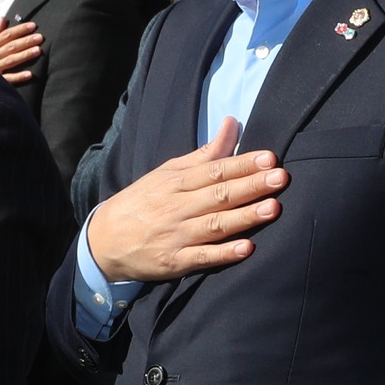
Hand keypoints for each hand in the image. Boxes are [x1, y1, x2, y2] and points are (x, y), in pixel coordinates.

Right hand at [0, 17, 43, 84]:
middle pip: (10, 46)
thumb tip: (3, 18)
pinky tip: (30, 74)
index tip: (33, 26)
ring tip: (38, 50)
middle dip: (25, 41)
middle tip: (40, 37)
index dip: (19, 30)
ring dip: (24, 55)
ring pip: (11, 60)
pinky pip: (8, 79)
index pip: (6, 35)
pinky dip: (18, 76)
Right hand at [84, 119, 286, 284]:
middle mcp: (178, 207)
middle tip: (280, 177)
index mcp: (177, 183)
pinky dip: (224, 254)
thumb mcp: (168, 173)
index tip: (270, 158)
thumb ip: (205, 153)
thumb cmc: (143, 202)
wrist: (103, 241)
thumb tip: (232, 123)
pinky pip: (202, 257)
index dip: (243, 164)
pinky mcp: (175, 262)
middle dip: (251, 186)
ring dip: (244, 217)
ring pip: (215, 224)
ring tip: (272, 208)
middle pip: (219, 195)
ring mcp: (177, 235)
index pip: (215, 170)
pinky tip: (246, 249)